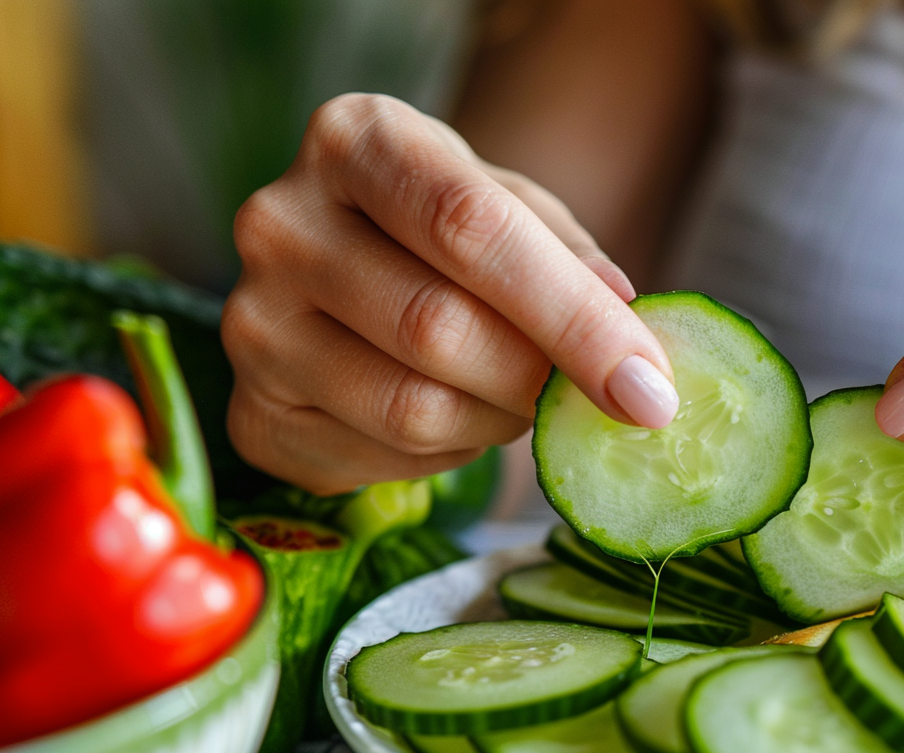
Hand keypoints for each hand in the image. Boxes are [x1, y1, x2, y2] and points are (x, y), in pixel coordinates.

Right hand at [223, 93, 677, 493]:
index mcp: (355, 141)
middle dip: (539, 380)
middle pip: (438, 328)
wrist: (346, 274)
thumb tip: (631, 335)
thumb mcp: (515, 212)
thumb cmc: (443, 233)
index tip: (650, 389)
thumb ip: (572, 262)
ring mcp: (254, 324)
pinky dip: (446, 456)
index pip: (471, 229)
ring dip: (497, 423)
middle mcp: (281, 224)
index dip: (572, 318)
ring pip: (411, 408)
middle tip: (591, 399)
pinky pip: (382, 459)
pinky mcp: (254, 413)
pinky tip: (454, 419)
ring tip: (517, 399)